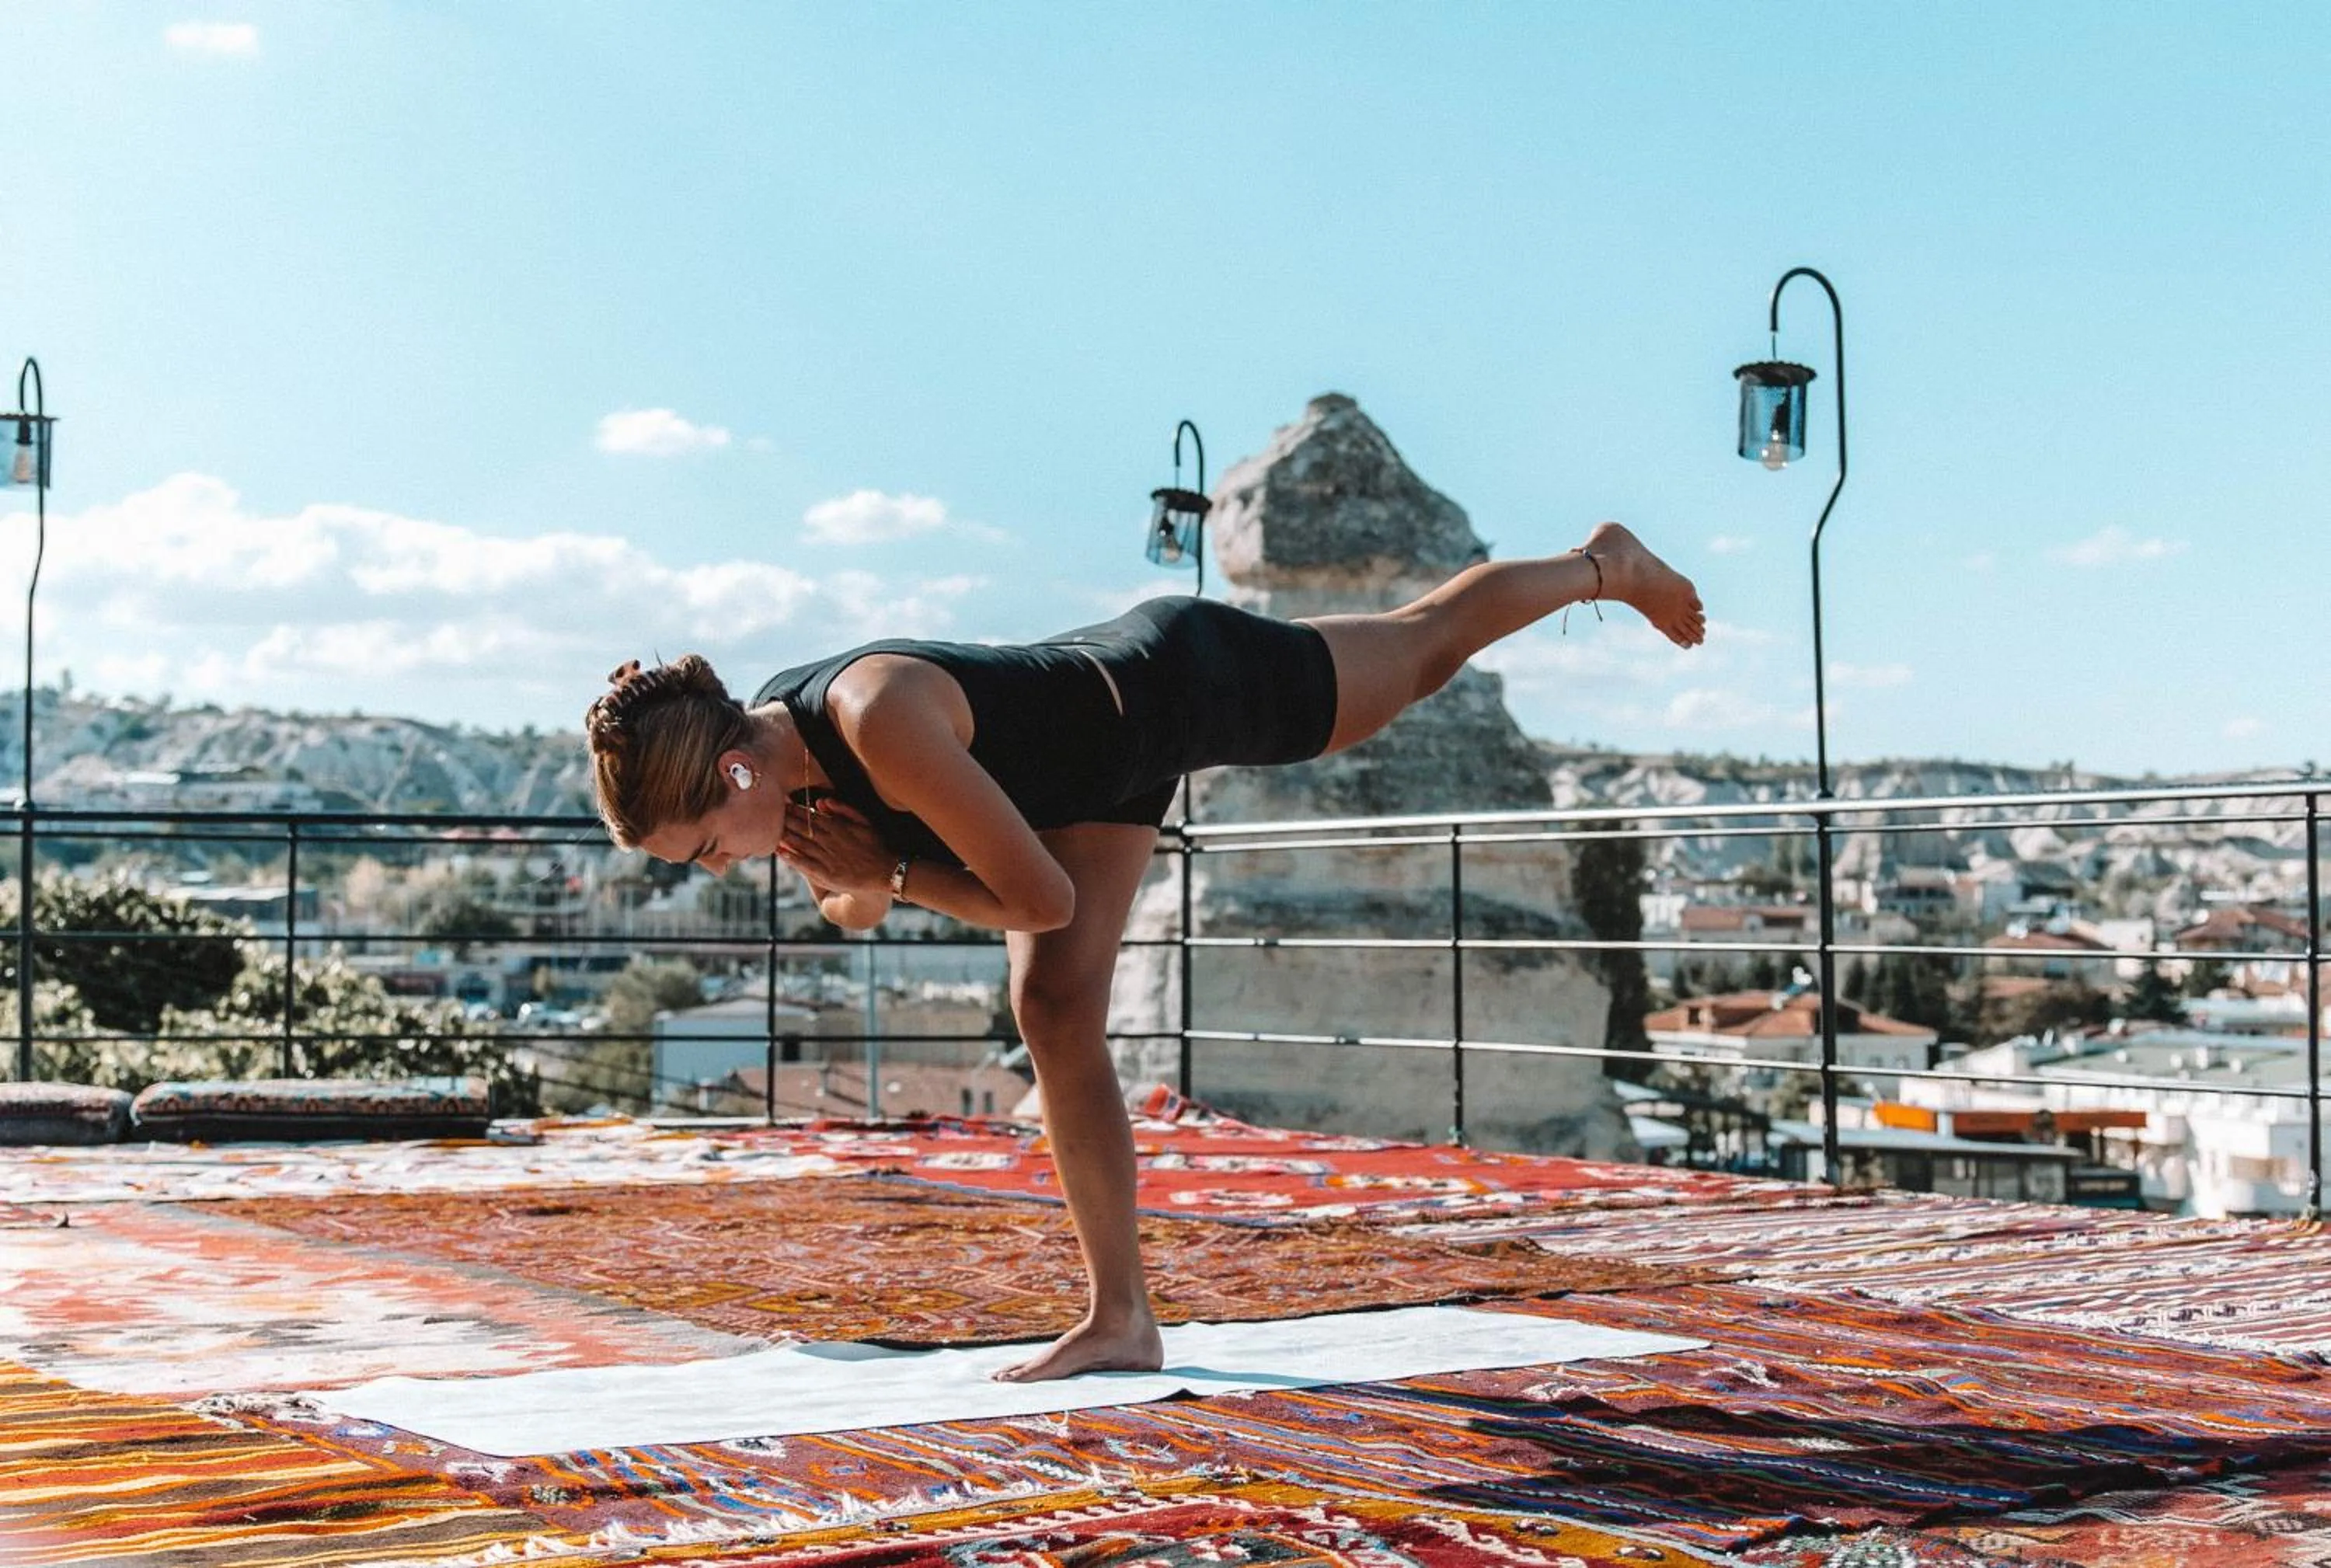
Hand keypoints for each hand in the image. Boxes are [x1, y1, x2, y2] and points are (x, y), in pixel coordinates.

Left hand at [774, 797, 895, 897]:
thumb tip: (821, 801)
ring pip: (801, 845)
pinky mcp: (826, 874)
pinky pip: (805, 864)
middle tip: (772, 815)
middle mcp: (830, 841)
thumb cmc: (876, 845)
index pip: (811, 816)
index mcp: (838, 827)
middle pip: (802, 829)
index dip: (795, 811)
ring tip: (772, 831)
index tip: (783, 805)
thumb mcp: (865, 821)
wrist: (886, 871)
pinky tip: (780, 852)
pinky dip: (791, 858)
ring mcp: (827, 858)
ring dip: (785, 838)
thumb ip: (843, 809)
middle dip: (786, 822)